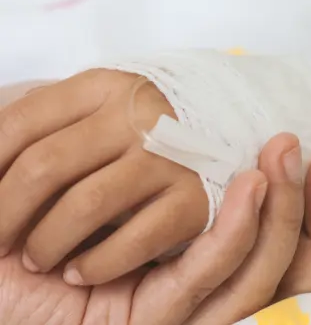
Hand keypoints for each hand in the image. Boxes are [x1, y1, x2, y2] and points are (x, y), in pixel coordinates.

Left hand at [0, 70, 206, 285]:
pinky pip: (134, 240)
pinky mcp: (199, 199)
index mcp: (107, 85)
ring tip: (37, 259)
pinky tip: (79, 272)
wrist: (239, 133)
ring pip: (84, 204)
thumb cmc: (147, 136)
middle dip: (4, 212)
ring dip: (46, 242)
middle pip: (43, 165)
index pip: (19, 123)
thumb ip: (50, 125)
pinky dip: (97, 263)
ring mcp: (173, 156)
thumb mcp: (99, 112)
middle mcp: (140, 113)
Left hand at [0, 134, 310, 324]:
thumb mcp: (115, 189)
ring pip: (265, 277)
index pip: (298, 262)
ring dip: (290, 214)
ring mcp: (179, 317)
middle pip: (300, 278)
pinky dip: (238, 233)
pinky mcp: (149, 322)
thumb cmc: (35, 235)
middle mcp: (205, 303)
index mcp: (212, 281)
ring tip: (290, 153)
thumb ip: (175, 170)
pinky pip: (207, 280)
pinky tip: (254, 185)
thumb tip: (236, 135)